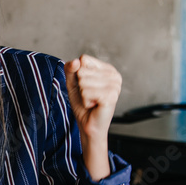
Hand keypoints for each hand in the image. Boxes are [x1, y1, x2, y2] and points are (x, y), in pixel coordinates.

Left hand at [64, 55, 121, 179]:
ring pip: (83, 81)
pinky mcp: (111, 96)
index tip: (86, 86)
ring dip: (83, 95)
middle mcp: (115, 75)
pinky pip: (86, 92)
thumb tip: (76, 61)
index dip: (78, 74)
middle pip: (82, 70)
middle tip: (89, 96)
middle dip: (80, 86)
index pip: (84, 59)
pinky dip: (85, 101)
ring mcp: (115, 85)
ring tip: (92, 101)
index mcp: (108, 69)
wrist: (89, 125)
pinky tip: (94, 105)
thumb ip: (71, 69)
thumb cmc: (83, 104)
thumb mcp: (73, 83)